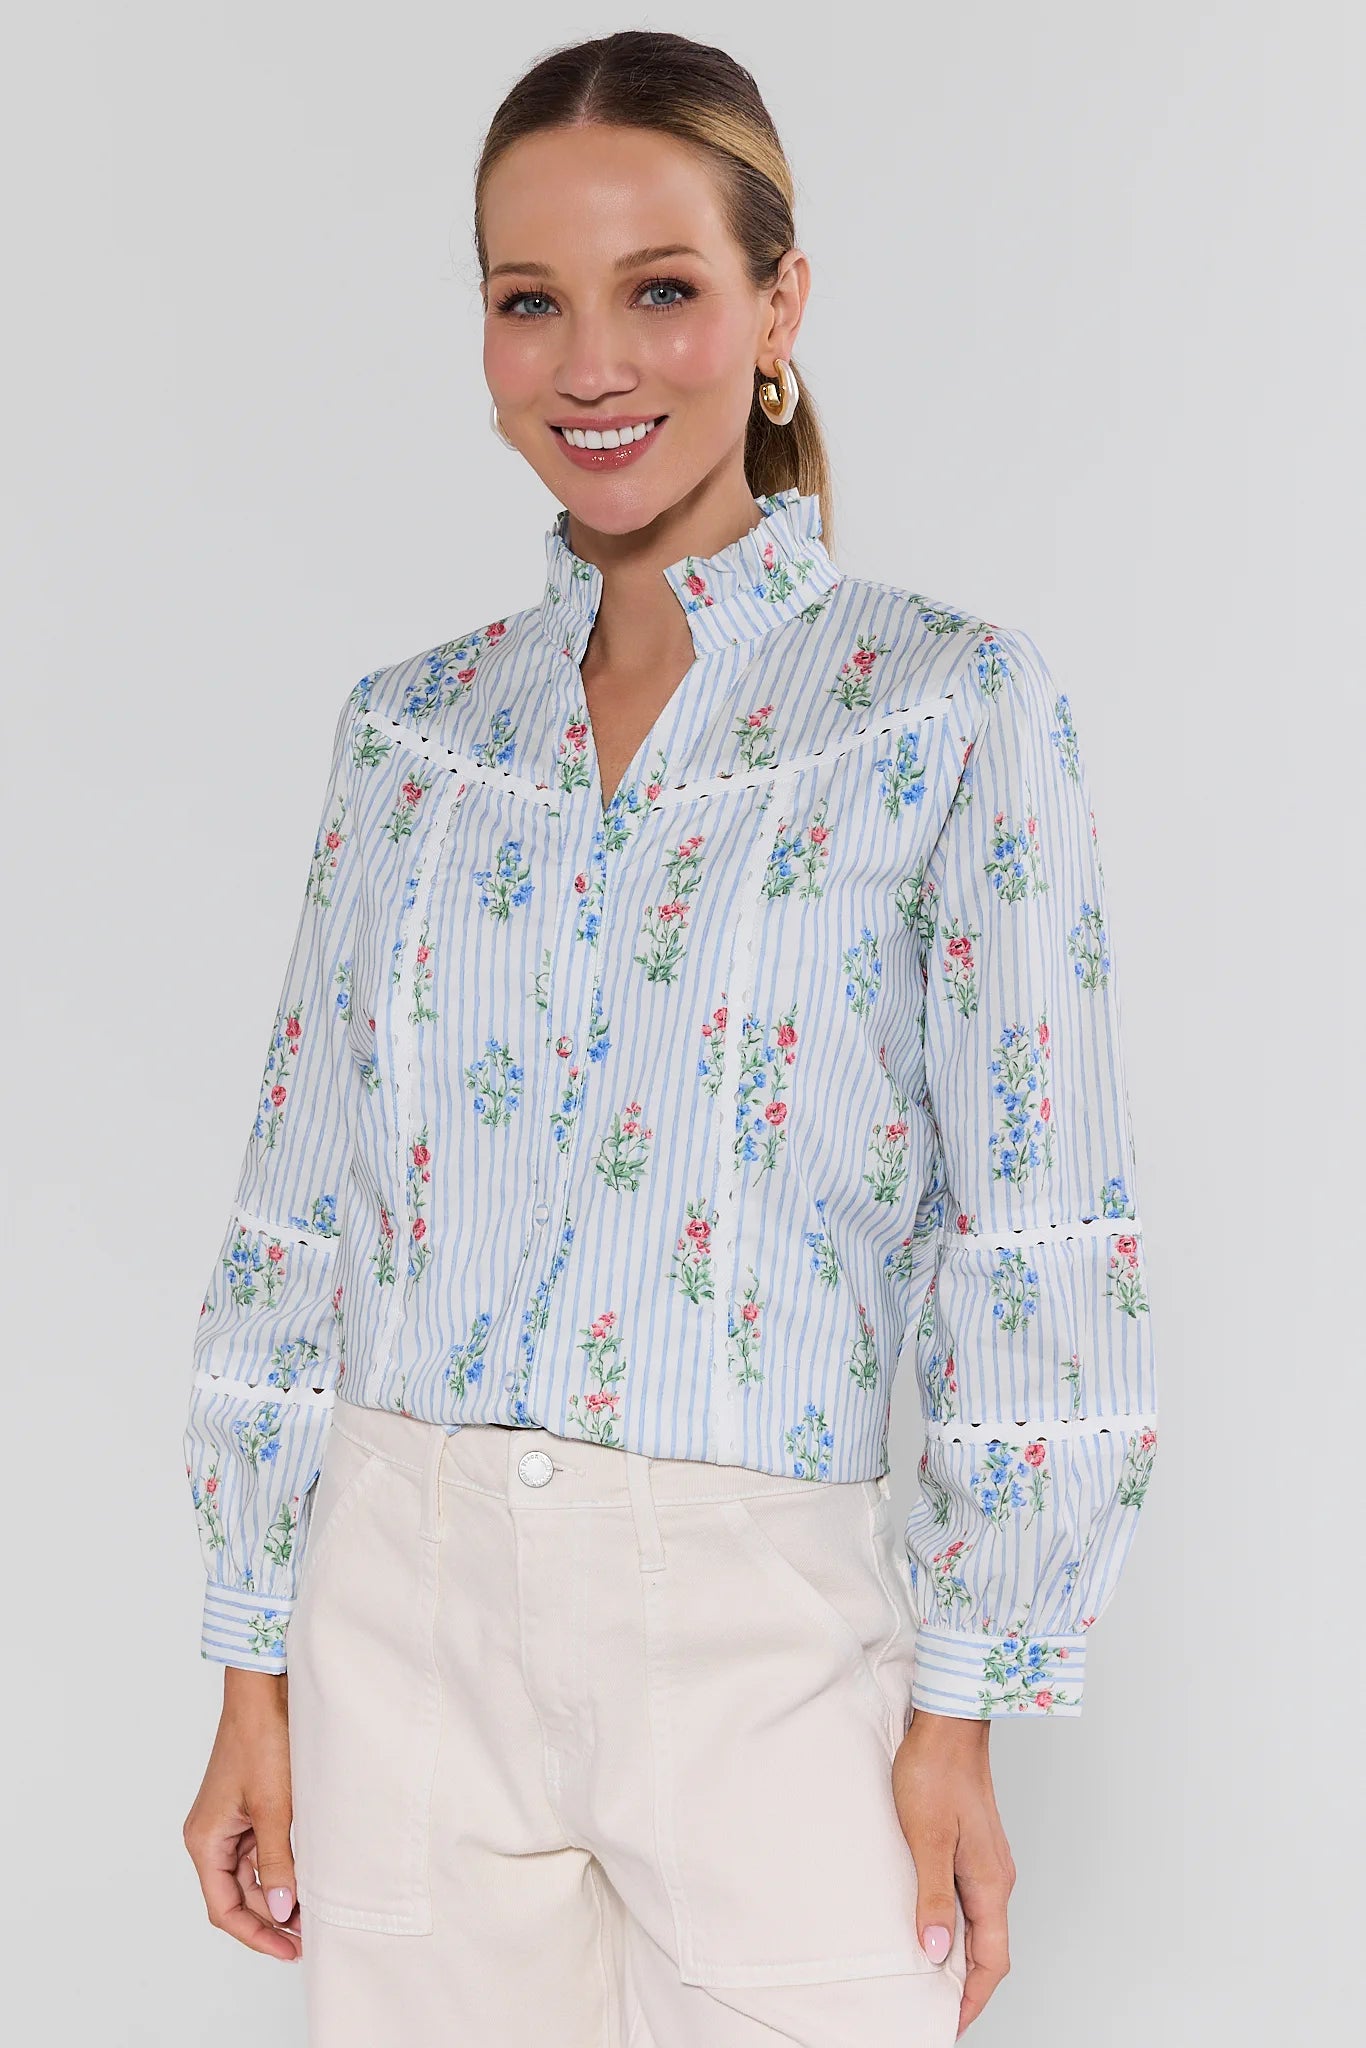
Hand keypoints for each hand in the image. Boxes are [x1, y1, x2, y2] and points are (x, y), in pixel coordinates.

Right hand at [183, 1668, 301, 1961]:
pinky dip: (280, 1868)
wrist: (265, 1690)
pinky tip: (306, 1878)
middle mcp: (211, 1836)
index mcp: (205, 1841)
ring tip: (313, 1912)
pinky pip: (260, 1851)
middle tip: (309, 1936)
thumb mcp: (273, 1808)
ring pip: (250, 1876)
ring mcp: (228, 1822)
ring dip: (277, 1895)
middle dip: (269, 1918)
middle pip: (236, 1896)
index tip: (289, 1949)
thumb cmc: (262, 1742)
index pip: (224, 1908)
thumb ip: (276, 1864)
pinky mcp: (247, 1808)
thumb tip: (279, 1913)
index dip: (255, 1934)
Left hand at [892, 1709, 1014, 2036]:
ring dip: (959, 1954)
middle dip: (965, 1986)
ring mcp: (987, 1861)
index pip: (991, 1961)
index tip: (947, 2023)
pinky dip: (955, 1923)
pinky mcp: (973, 1845)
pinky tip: (929, 1922)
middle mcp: (996, 1877)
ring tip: (927, 1976)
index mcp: (991, 1882)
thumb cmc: (935, 1771)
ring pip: (980, 1924)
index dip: (971, 1999)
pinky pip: (970, 1899)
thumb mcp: (926, 1838)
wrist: (948, 1722)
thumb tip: (934, 1950)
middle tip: (933, 2009)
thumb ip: (932, 1896)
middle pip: (990, 1949)